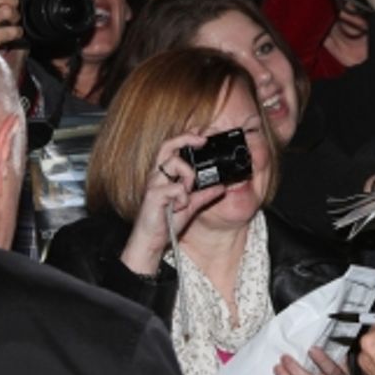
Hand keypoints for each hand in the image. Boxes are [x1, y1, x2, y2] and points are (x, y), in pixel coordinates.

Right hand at [120, 133, 226, 274]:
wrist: (153, 240)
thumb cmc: (166, 220)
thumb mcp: (191, 205)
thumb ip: (205, 194)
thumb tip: (222, 186)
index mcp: (166, 174)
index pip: (174, 148)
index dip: (187, 137)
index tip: (203, 134)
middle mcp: (158, 175)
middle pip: (168, 145)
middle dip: (186, 138)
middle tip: (202, 140)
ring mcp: (155, 184)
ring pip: (174, 163)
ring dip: (188, 175)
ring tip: (188, 191)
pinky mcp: (153, 196)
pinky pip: (174, 188)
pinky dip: (182, 197)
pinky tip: (180, 205)